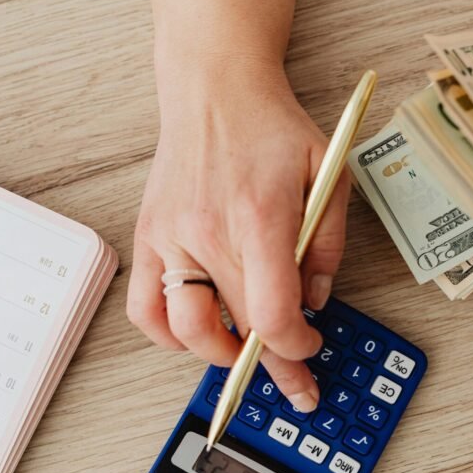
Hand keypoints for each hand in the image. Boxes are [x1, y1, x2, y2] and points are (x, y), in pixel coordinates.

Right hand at [127, 61, 347, 410]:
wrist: (214, 88)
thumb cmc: (270, 128)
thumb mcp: (327, 174)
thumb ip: (327, 244)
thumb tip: (316, 301)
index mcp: (259, 218)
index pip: (273, 314)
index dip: (296, 348)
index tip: (309, 347)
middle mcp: (208, 233)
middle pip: (239, 329)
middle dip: (274, 367)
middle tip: (295, 385)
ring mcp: (171, 239)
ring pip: (187, 331)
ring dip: (220, 354)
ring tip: (242, 351)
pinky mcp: (147, 239)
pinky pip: (144, 310)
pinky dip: (168, 335)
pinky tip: (196, 331)